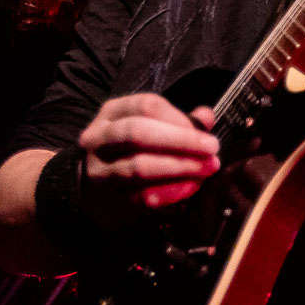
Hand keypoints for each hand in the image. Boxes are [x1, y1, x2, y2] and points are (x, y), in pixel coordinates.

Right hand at [74, 94, 218, 229]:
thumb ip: (178, 120)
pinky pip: (142, 195)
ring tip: (206, 169)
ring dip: (180, 167)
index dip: (178, 118)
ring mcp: (100, 169)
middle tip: (212, 150)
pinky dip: (171, 191)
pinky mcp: (109, 197)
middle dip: (181, 141)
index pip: (146, 106)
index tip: (204, 131)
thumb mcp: (148, 126)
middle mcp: (100, 138)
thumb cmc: (129, 150)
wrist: (92, 190)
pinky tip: (191, 187)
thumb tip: (206, 116)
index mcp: (112, 112)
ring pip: (140, 166)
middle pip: (139, 133)